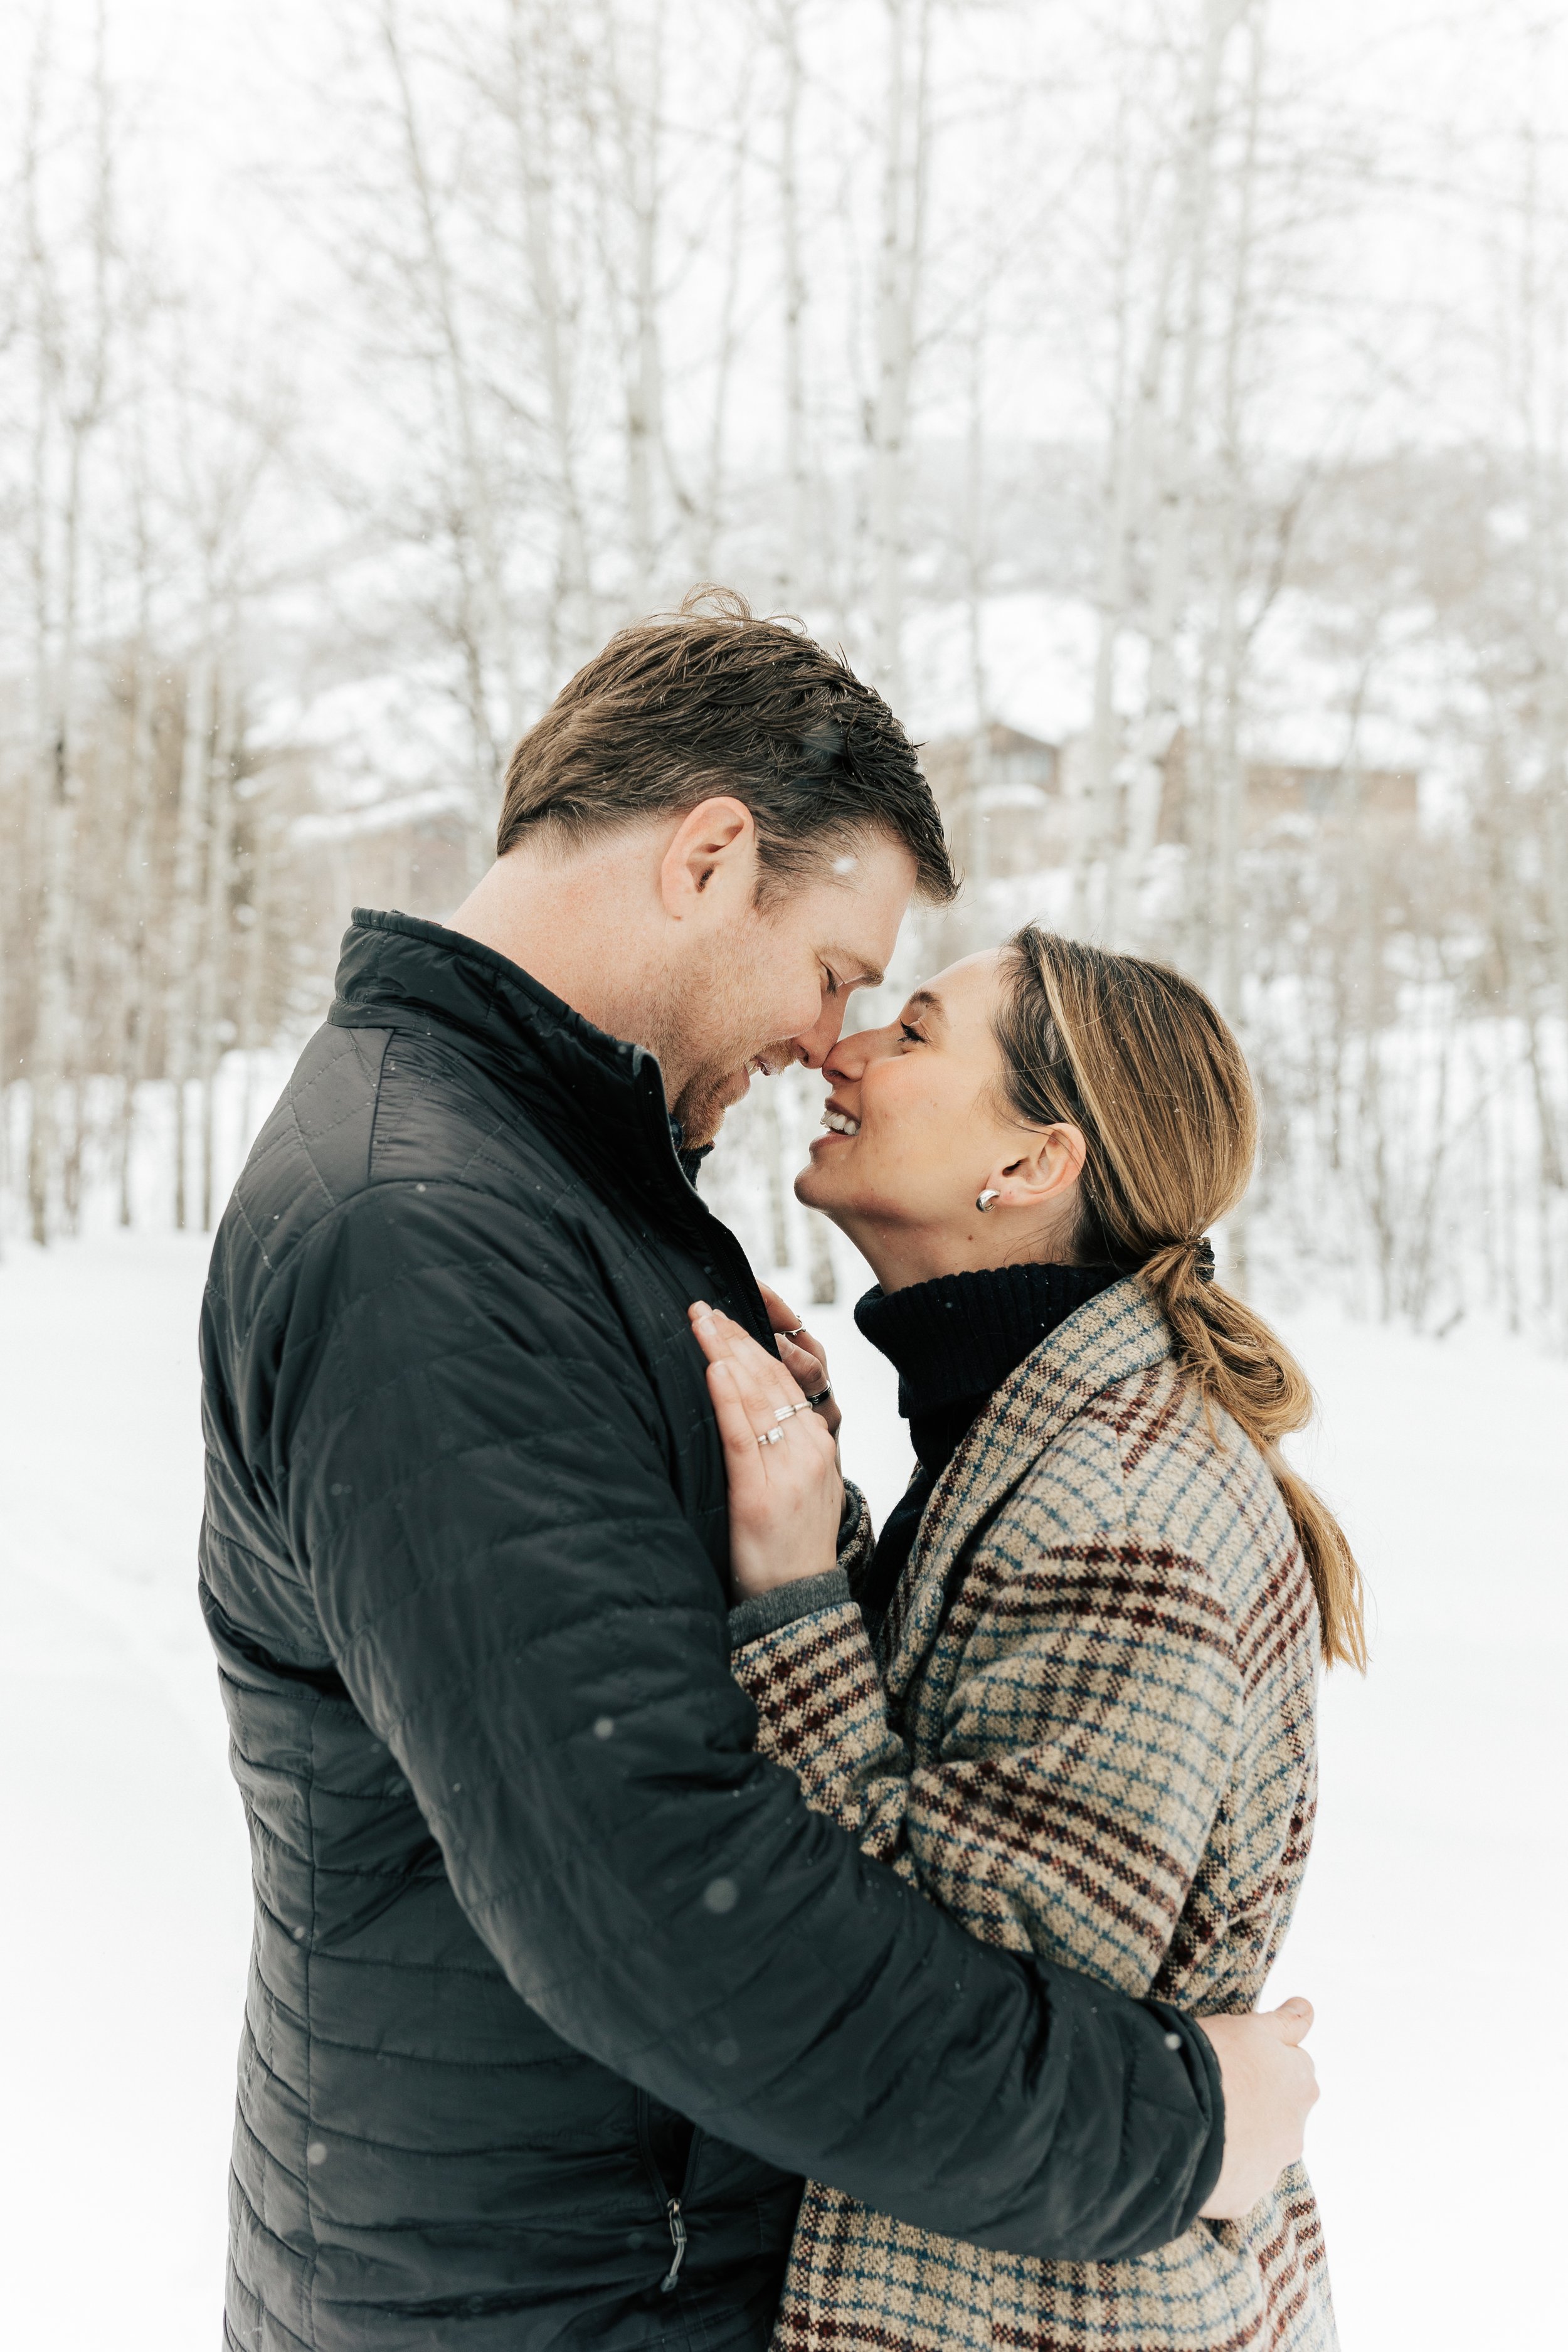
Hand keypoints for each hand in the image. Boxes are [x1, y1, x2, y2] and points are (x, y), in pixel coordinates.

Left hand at [689, 1303, 843, 1599]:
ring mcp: (786, 1470)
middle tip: (704, 1308)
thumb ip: (778, 1444)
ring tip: (701, 1322)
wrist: (799, 1600)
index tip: (724, 1316)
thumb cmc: (786, 1543)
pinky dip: (726, 1399)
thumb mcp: (796, 1484)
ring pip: (755, 1398)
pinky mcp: (758, 1494)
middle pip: (769, 1379)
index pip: (784, 1379)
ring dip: (725, 1354)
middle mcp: (807, 1449)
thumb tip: (740, 1404)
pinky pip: (741, 1437)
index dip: (753, 1343)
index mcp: (816, 1443)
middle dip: (735, 1338)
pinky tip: (712, 1368)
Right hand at [1196, 1998, 1319, 2217]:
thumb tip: (1307, 2008)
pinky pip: (1235, 2180)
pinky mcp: (1244, 2197)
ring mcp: (1270, 2168)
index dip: (1263, 2061)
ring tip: (1205, 2121)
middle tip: (1220, 2089)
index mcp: (1301, 2085)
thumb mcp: (1249, 2027)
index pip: (1294, 2067)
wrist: (1178, 2114)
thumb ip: (1284, 2023)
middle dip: (1258, 2103)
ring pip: (1259, 2149)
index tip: (1238, 2058)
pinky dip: (1222, 2168)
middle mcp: (1295, 2131)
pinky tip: (1197, 2150)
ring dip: (1241, 2137)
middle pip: (1280, 2112)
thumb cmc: (1213, 2059)